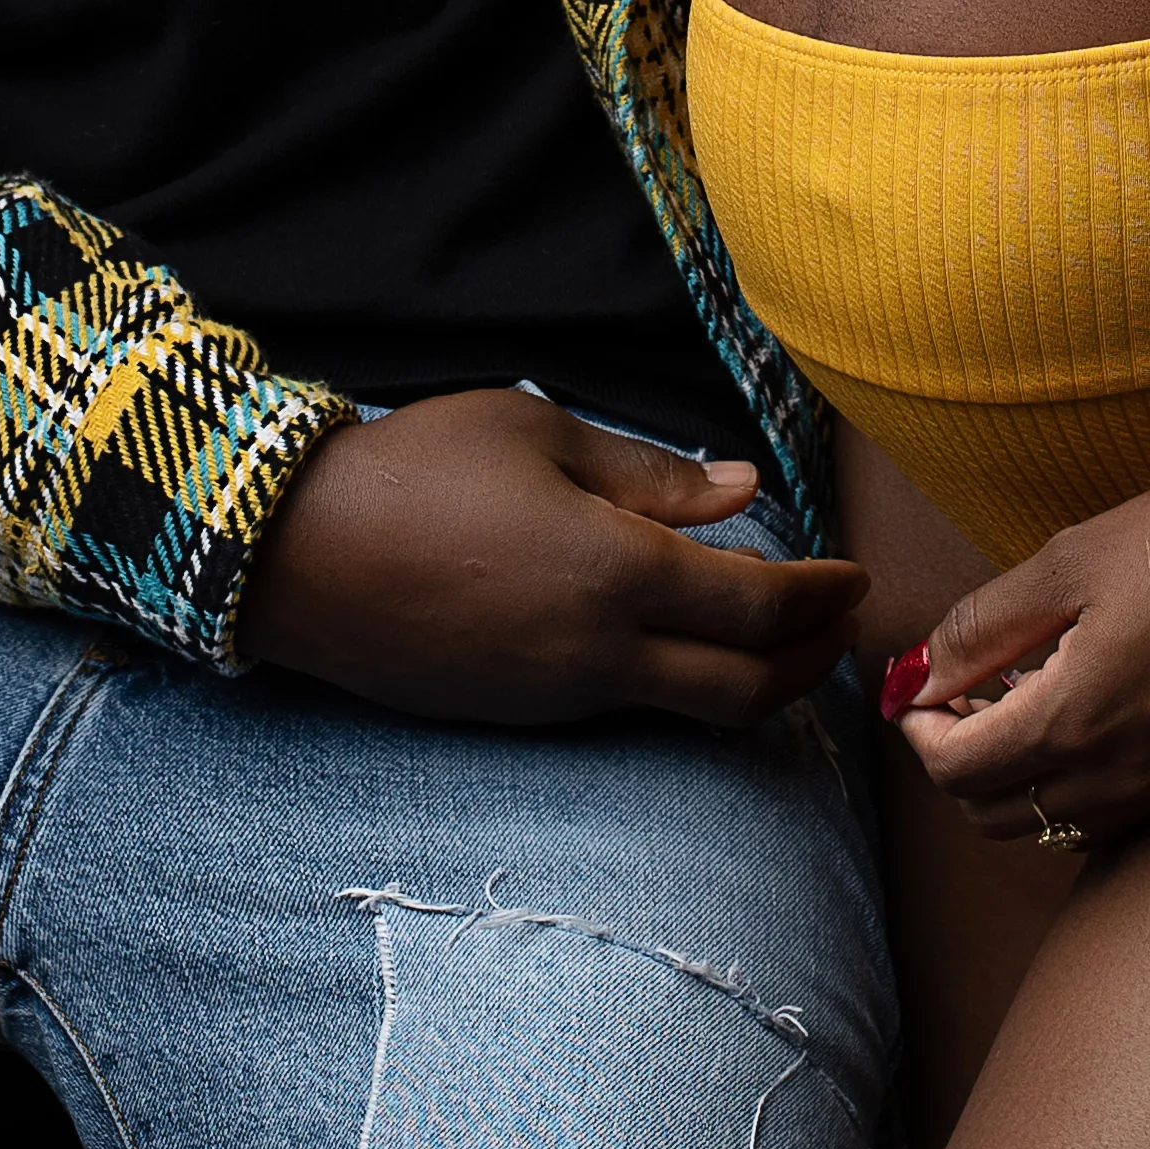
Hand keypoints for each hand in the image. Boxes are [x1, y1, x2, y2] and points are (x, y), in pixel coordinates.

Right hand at [235, 387, 865, 731]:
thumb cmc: (417, 468)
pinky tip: (681, 644)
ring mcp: (557, 696)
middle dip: (812, 665)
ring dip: (754, 683)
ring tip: (781, 642)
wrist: (295, 553)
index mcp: (614, 571)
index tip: (854, 574)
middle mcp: (598, 653)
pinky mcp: (519, 714)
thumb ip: (650, 474)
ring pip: (691, 712)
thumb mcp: (538, 434)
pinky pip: (627, 710)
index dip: (822, 597)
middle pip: (746, 692)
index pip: (759, 607)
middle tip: (841, 630)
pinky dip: (683, 686)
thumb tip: (743, 491)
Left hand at [888, 447, 1149, 843]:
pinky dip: (1073, 781)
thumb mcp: (1076, 560)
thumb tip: (920, 672)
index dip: (919, 730)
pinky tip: (1088, 707)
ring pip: (1054, 825)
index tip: (917, 683)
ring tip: (1019, 694)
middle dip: (957, 761)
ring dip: (1015, 777)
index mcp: (1073, 723)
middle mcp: (1118, 778)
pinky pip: (1111, 812)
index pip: (955, 772)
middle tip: (960, 689)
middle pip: (995, 815)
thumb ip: (986, 624)